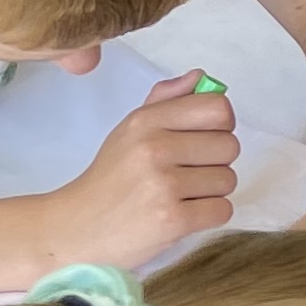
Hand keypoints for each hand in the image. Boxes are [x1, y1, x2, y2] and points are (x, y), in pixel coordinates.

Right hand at [39, 73, 238, 267]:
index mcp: (146, 121)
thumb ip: (166, 101)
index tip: (205, 139)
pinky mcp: (172, 219)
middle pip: (229, 146)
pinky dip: (209, 215)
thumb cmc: (111, 178)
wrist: (77, 227)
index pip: (217, 108)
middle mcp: (154, 148)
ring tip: (180, 195)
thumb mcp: (130, 131)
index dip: (221, 125)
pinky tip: (182, 214)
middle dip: (216, 162)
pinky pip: (223, 210)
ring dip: (212, 191)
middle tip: (187, 173)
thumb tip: (201, 78)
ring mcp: (163, 184)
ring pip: (228, 179)